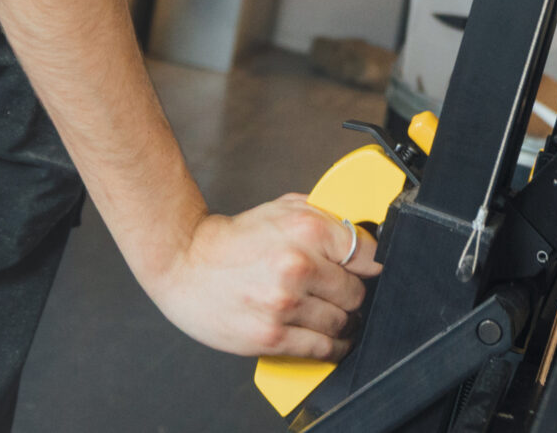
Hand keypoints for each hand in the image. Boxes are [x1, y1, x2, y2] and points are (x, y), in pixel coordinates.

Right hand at [142, 199, 382, 358]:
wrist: (185, 263)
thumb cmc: (235, 238)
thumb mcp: (284, 209)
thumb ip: (326, 217)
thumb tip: (363, 231)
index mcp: (308, 230)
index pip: (369, 255)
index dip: (371, 265)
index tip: (368, 272)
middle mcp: (299, 267)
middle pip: (357, 292)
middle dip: (352, 294)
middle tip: (341, 294)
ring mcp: (285, 304)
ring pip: (342, 322)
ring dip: (342, 322)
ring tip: (334, 316)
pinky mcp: (272, 336)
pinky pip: (321, 348)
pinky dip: (333, 346)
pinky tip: (332, 340)